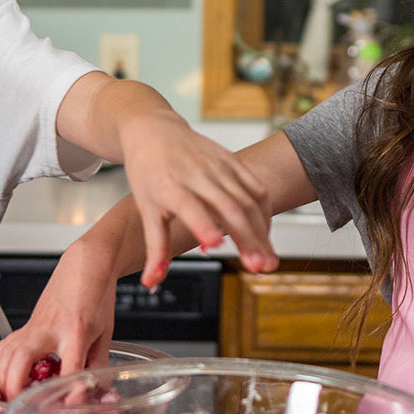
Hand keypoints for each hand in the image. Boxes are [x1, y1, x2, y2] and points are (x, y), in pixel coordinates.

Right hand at [0, 240, 118, 397]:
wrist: (85, 267)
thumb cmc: (97, 297)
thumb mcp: (106, 334)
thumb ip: (96, 365)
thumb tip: (87, 391)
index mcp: (76, 331)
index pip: (70, 369)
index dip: (70, 393)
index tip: (69, 408)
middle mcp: (50, 328)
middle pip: (20, 362)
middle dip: (15, 389)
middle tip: (20, 407)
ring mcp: (34, 325)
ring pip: (4, 355)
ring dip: (3, 380)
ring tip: (14, 396)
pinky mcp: (26, 325)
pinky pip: (3, 348)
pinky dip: (0, 366)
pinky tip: (10, 376)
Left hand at [118, 113, 276, 287]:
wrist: (153, 129)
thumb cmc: (147, 171)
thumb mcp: (145, 209)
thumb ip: (155, 248)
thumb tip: (152, 283)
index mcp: (168, 185)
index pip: (188, 205)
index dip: (202, 224)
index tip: (215, 244)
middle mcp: (195, 173)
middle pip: (228, 207)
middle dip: (247, 238)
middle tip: (258, 267)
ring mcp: (217, 165)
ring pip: (248, 200)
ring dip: (262, 231)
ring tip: (267, 260)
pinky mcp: (231, 159)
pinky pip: (256, 187)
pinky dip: (265, 212)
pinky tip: (265, 234)